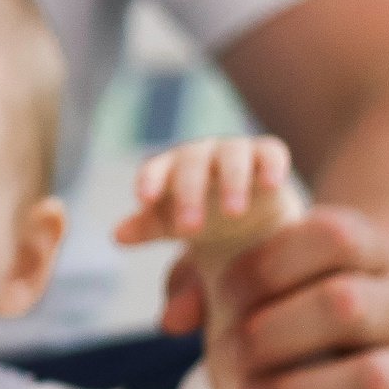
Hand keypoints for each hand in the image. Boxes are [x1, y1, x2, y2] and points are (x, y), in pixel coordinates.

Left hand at [113, 135, 296, 256]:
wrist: (249, 220)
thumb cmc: (200, 221)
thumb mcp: (171, 230)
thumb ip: (145, 229)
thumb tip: (117, 236)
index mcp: (170, 170)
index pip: (154, 170)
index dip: (150, 181)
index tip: (144, 200)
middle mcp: (200, 156)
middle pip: (191, 165)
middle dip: (189, 194)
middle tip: (189, 229)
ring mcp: (235, 152)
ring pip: (232, 156)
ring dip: (232, 182)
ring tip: (234, 212)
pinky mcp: (268, 156)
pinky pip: (270, 153)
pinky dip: (271, 165)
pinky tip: (271, 185)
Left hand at [169, 206, 388, 388]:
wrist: (341, 354)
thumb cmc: (280, 302)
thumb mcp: (247, 270)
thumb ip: (201, 273)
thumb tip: (172, 318)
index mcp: (366, 254)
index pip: (334, 237)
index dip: (267, 264)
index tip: (224, 292)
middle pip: (346, 306)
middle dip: (268, 332)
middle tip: (228, 351)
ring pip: (370, 381)